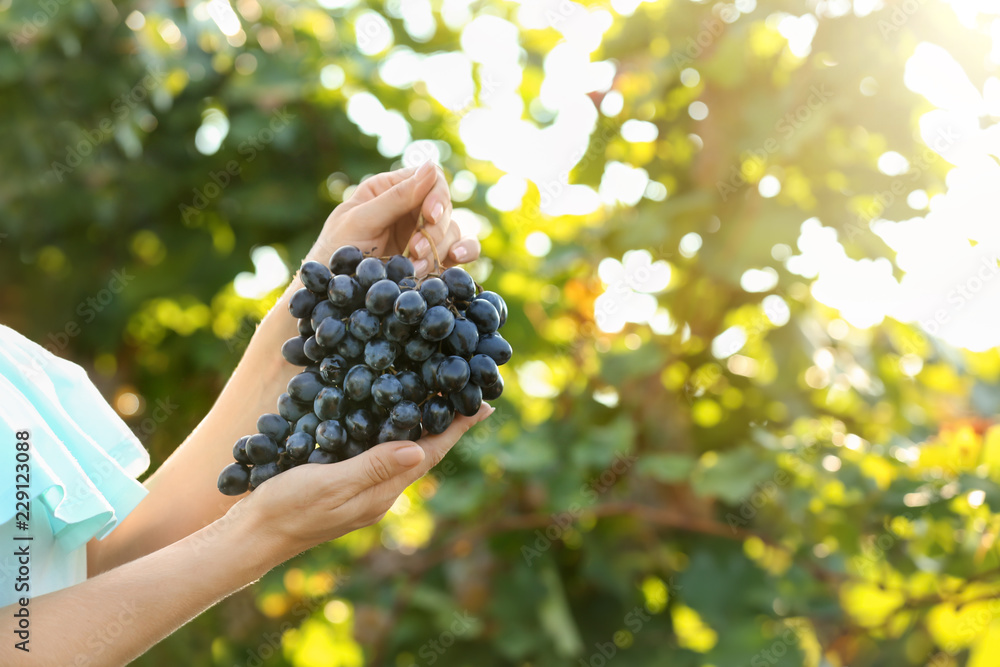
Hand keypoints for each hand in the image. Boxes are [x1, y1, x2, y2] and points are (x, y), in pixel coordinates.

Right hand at [235, 402, 493, 560]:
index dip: (457, 428)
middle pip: (424, 451)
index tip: (484, 405)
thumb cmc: (288, 509)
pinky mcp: (344, 483)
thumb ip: (373, 468)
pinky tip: (389, 415)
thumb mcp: (330, 485)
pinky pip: (380, 452)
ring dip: (424, 425)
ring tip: (441, 398)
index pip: (430, 453)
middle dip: (448, 422)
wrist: (252, 537)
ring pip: (404, 451)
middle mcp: (380, 491)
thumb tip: (420, 450)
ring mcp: (363, 489)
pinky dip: (393, 430)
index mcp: (382, 491)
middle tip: (468, 391)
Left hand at [307, 162, 481, 275]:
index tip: (430, 215)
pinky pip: (458, 251)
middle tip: (416, 250)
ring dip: (440, 248)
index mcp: (390, 190)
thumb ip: (396, 196)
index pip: (429, 178)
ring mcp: (421, 235)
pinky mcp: (430, 260)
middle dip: (435, 229)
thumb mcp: (361, 220)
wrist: (331, 292)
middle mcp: (410, 209)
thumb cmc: (335, 250)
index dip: (436, 195)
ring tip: (416, 268)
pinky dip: (464, 252)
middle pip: (443, 206)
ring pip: (452, 230)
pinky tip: (457, 258)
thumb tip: (431, 165)